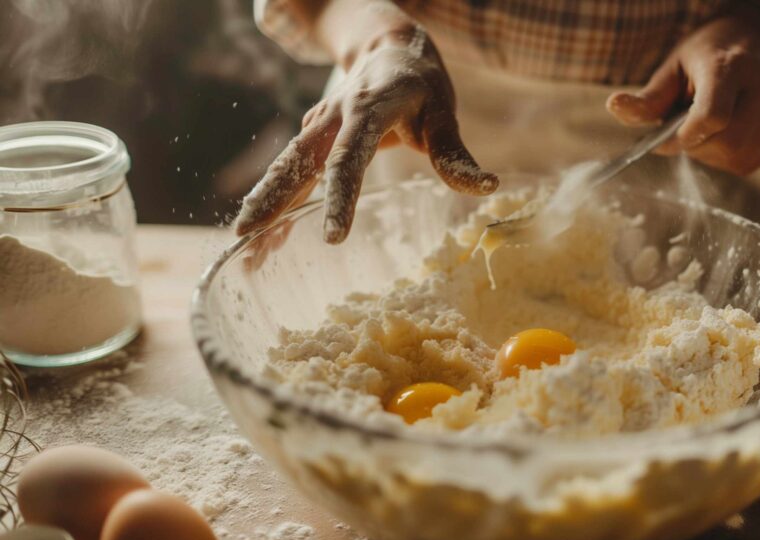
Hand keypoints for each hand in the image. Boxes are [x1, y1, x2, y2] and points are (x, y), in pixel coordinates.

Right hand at [235, 25, 497, 243]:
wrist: (387, 47)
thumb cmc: (421, 86)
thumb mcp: (444, 112)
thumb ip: (456, 154)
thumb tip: (487, 188)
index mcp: (368, 111)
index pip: (351, 159)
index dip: (340, 197)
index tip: (332, 237)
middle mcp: (334, 118)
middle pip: (299, 161)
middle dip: (273, 199)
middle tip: (248, 236)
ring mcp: (317, 126)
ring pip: (285, 166)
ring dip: (262, 202)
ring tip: (242, 242)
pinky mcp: (311, 138)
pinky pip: (289, 172)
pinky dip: (272, 200)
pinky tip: (260, 235)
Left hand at [607, 4, 759, 175]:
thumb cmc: (710, 53)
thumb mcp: (674, 66)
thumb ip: (648, 97)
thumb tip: (614, 108)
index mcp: (733, 67)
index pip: (713, 117)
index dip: (683, 136)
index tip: (668, 133)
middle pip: (723, 143)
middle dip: (694, 143)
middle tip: (685, 125)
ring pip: (734, 157)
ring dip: (709, 152)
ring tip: (706, 125)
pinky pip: (746, 163)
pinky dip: (726, 156)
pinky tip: (724, 131)